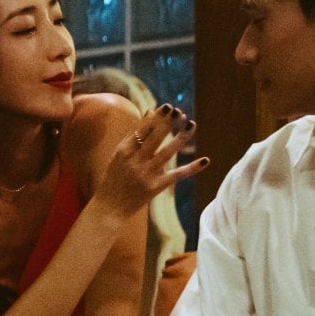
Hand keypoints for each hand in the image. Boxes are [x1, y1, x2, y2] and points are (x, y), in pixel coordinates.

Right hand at [93, 105, 206, 219]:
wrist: (109, 208)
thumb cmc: (113, 178)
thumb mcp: (119, 155)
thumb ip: (133, 135)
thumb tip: (149, 112)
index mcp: (123, 151)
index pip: (142, 130)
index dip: (157, 117)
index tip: (168, 107)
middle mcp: (135, 161)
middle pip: (155, 138)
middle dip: (168, 123)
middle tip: (180, 111)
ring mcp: (145, 175)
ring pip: (167, 153)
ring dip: (181, 138)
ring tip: (191, 124)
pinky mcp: (155, 188)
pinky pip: (176, 176)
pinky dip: (191, 168)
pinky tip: (205, 160)